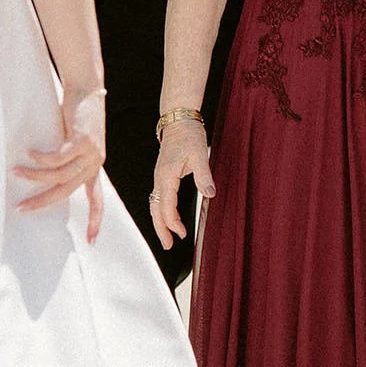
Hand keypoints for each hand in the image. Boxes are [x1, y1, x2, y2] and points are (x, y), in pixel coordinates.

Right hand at [15, 86, 105, 241]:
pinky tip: (29, 153)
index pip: (97, 199)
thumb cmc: (75, 115)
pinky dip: (40, 158)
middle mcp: (95, 163)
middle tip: (21, 209)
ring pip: (59, 175)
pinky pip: (57, 157)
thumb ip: (63, 159)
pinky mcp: (83, 140)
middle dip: (43, 202)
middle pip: (67, 191)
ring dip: (35, 176)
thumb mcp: (71, 142)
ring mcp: (91, 152)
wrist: (87, 89)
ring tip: (16, 173)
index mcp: (93, 168)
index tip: (91, 241)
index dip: (95, 220)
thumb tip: (42, 174)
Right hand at [150, 119, 213, 250]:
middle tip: (168, 246)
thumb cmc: (189, 135)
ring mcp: (159, 176)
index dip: (172, 222)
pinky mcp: (163, 174)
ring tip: (168, 237)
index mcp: (166, 175)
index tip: (182, 234)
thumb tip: (210, 194)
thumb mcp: (200, 154)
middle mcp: (159, 178)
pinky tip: (169, 217)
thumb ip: (204, 175)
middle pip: (155, 209)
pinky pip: (158, 197)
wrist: (178, 119)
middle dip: (160, 228)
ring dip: (160, 221)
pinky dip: (162, 211)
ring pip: (155, 204)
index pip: (166, 205)